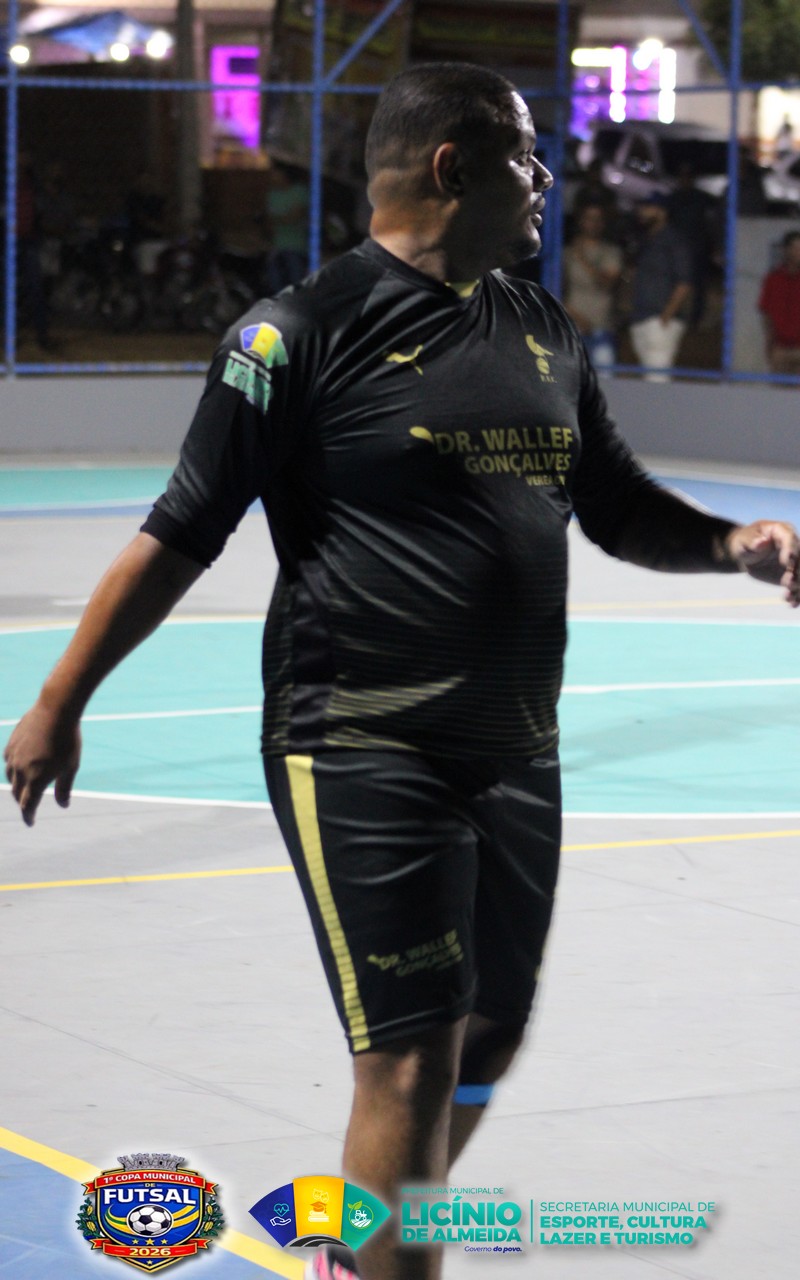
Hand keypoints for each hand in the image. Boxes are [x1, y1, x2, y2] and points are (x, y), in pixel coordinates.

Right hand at [4, 702, 81, 826]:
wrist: (56, 710)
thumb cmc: (68, 740)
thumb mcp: (70, 767)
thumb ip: (64, 788)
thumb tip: (63, 805)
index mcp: (35, 780)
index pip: (27, 805)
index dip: (28, 816)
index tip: (30, 822)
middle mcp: (20, 770)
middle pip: (17, 792)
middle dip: (22, 801)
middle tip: (29, 806)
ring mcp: (13, 755)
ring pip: (10, 776)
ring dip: (16, 785)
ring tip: (23, 787)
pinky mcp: (12, 743)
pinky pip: (8, 760)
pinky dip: (13, 768)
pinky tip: (19, 765)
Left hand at [725, 520, 799, 605]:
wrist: (746, 554)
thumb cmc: (744, 541)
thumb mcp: (744, 539)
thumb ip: (752, 540)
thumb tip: (761, 542)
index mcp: (783, 531)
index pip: (790, 539)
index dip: (790, 550)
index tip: (786, 562)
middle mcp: (793, 546)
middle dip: (798, 572)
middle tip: (788, 583)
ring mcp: (795, 561)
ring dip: (798, 586)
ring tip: (788, 597)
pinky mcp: (792, 575)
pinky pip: (797, 585)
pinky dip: (796, 595)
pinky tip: (792, 603)